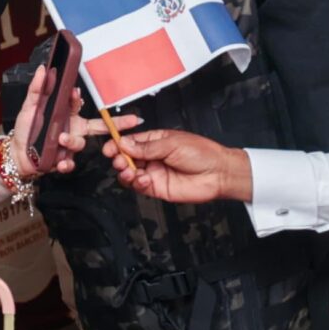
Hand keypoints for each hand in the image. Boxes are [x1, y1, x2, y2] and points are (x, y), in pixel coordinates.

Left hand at [7, 69, 131, 179]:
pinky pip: (70, 162)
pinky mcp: (63, 161)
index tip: (74, 92)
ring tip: (60, 139)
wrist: (16, 153)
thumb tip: (43, 69)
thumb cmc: (26, 129)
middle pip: (99, 127)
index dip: (77, 98)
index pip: (77, 104)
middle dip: (118, 124)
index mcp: (66, 115)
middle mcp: (72, 130)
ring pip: (79, 144)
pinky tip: (59, 162)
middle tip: (133, 120)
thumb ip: (37, 89)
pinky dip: (66, 163)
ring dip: (71, 141)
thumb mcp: (30, 107)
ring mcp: (69, 146)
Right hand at [104, 127, 251, 203]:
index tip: (110, 147)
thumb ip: (147, 146)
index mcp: (155, 141)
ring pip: (129, 173)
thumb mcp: (172, 144)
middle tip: (119, 160)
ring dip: (124, 172)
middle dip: (119, 159)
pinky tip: (142, 178)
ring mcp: (154, 172)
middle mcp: (152, 157)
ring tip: (128, 170)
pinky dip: (136, 183)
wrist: (218, 173)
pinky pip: (139, 186)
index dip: (118, 144)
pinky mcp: (157, 188)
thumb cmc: (202, 153)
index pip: (131, 142)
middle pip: (126, 158)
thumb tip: (124, 143)